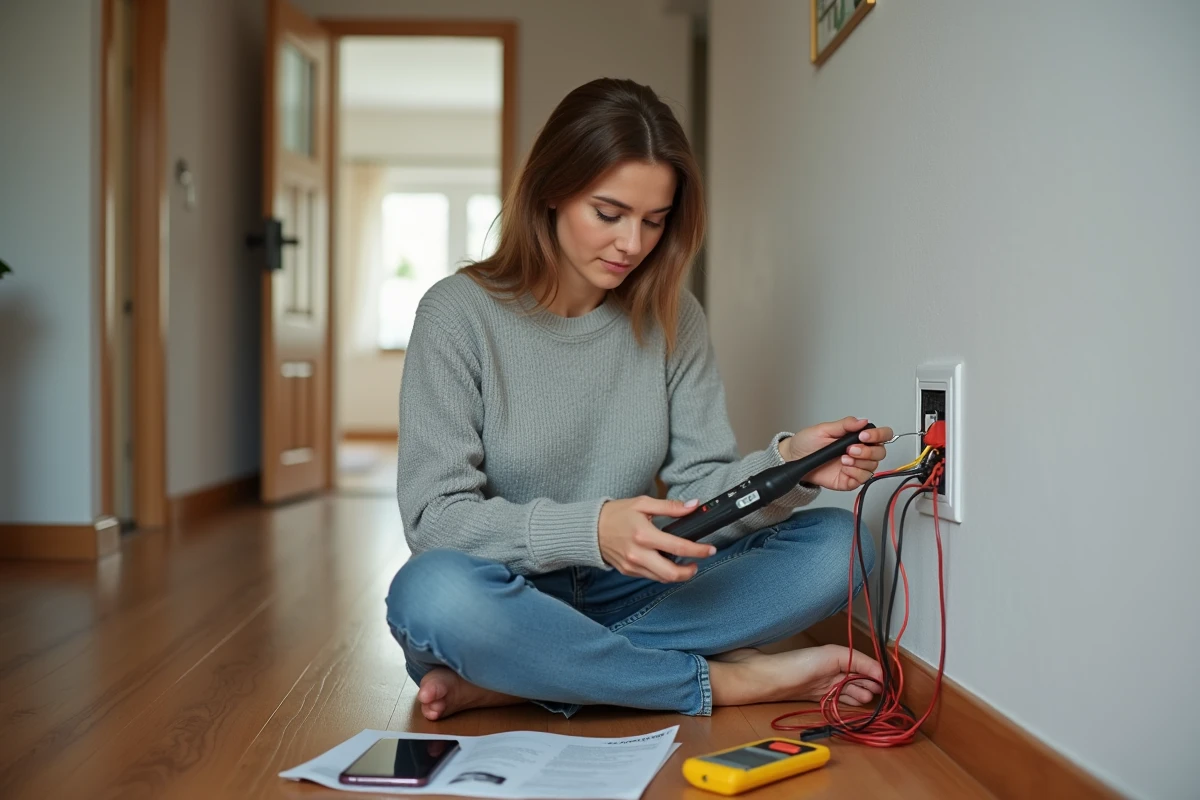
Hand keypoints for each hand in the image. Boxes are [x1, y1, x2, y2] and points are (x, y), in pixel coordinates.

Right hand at [598, 496, 716, 582]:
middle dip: (690, 571)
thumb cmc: (616, 514)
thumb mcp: (643, 503)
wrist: (590, 529)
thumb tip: (693, 506)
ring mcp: (633, 565)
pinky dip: (662, 573)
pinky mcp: (628, 571)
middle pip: (672, 573)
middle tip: (698, 563)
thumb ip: (670, 506)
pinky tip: (666, 562)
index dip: (698, 550)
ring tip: (685, 564)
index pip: (678, 547)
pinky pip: (651, 576)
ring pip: (662, 578)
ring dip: (678, 574)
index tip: (710, 550)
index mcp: (644, 535)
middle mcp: (638, 554)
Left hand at [780, 417, 893, 490]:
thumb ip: (844, 425)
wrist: (794, 459)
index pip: (881, 435)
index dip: (878, 435)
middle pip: (880, 452)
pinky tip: (844, 468)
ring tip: (843, 459)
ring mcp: (856, 466)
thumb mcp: (824, 429)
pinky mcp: (849, 480)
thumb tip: (862, 421)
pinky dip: (855, 473)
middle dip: (868, 451)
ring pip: (873, 467)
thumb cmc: (808, 443)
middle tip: (851, 449)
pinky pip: (862, 479)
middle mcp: (860, 452)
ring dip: (860, 462)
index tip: (864, 436)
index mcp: (857, 437)